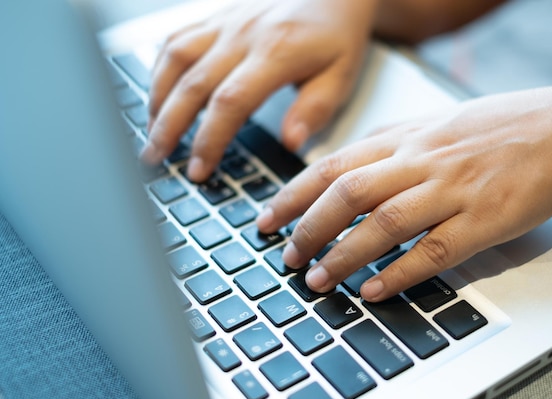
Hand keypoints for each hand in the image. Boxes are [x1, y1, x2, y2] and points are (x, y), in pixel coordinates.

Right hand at [142, 0, 377, 181]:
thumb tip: (291, 142)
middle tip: (155, 158)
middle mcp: (244, 34)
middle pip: (192, 84)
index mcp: (277, 51)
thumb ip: (314, 109)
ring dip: (158, 98)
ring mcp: (226, 22)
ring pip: (176, 58)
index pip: (230, 102)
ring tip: (151, 132)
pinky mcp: (216, 16)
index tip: (198, 169)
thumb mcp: (340, 76)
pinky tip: (158, 94)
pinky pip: (176, 38)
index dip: (208, 139)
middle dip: (169, 127)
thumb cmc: (336, 35)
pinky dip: (160, 68)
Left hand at [257, 86, 551, 301]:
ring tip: (317, 280)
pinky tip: (372, 291)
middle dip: (309, 229)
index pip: (331, 167)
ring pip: (384, 224)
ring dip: (344, 256)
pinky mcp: (483, 220)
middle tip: (287, 256)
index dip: (292, 196)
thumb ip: (383, 143)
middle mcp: (420, 161)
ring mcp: (451, 190)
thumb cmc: (491, 131)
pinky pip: (433, 250)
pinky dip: (398, 273)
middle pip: (348, 194)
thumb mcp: (429, 124)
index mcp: (402, 139)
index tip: (266, 221)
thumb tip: (337, 168)